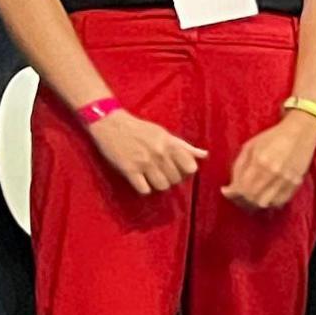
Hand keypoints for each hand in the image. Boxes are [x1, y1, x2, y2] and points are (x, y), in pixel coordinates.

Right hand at [83, 109, 204, 196]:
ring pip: (162, 186)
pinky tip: (141, 180)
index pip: (191, 167)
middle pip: (176, 179)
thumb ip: (184, 147)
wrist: (111, 124)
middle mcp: (159, 153)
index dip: (186, 171)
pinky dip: (144, 188)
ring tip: (151, 177)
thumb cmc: (139, 128)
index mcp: (169, 143)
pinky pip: (144, 190)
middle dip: (171, 179)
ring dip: (158, 184)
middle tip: (162, 173)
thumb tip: (204, 155)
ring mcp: (144, 162)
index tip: (178, 169)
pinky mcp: (129, 170)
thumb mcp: (164, 133)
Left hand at [224, 113, 315, 210]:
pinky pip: (280, 202)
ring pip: (265, 203)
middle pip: (252, 198)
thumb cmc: (272, 137)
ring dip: (255, 203)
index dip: (231, 194)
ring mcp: (286, 180)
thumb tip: (229, 188)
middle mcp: (274, 173)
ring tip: (250, 196)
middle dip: (241, 199)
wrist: (300, 132)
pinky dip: (270, 202)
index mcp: (259, 162)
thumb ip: (238, 167)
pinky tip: (265, 195)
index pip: (242, 188)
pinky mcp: (296, 183)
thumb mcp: (250, 146)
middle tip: (237, 194)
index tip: (227, 192)